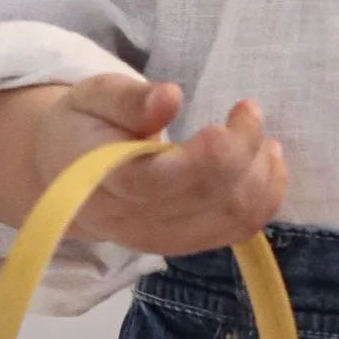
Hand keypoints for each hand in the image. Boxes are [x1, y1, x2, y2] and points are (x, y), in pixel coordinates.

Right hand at [0, 70, 285, 258]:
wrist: (70, 176)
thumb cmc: (85, 128)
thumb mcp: (93, 97)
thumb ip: (129, 100)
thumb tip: (170, 96)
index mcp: (104, 182)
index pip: (156, 182)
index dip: (198, 161)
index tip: (222, 128)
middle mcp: (135, 221)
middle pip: (204, 197)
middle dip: (240, 151)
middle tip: (247, 109)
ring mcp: (164, 238)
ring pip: (230, 217)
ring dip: (260, 173)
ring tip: (260, 133)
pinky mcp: (188, 242)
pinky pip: (240, 229)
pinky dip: (266, 194)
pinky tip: (268, 161)